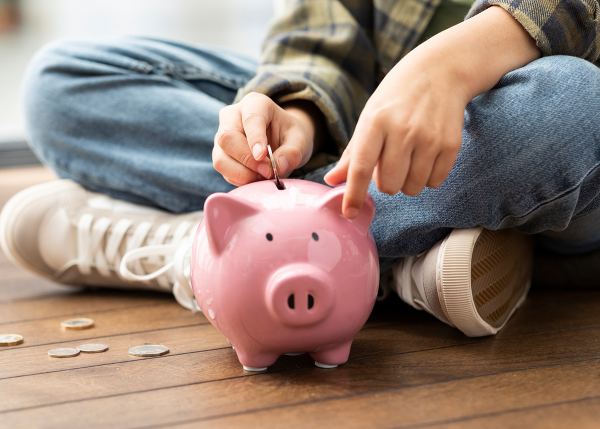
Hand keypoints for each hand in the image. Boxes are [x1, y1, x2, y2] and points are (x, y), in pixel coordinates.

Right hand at [213, 93, 318, 185]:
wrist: (281, 140)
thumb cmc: (289, 136)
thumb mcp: (300, 140)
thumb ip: (292, 153)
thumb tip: (278, 167)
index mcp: (255, 104)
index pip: (250, 118)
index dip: (255, 138)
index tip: (262, 156)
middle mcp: (232, 116)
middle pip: (226, 138)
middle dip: (247, 160)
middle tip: (268, 172)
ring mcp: (222, 137)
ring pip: (220, 158)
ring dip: (242, 173)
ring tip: (263, 176)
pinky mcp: (220, 155)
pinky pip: (224, 171)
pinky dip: (240, 179)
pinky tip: (256, 178)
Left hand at [325, 51, 467, 218]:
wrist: (441, 70)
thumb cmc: (397, 97)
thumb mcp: (369, 116)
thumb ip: (351, 153)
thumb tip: (331, 181)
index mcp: (375, 122)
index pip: (360, 167)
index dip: (353, 194)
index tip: (349, 213)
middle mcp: (402, 130)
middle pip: (388, 185)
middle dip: (386, 183)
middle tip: (390, 163)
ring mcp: (428, 138)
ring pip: (412, 188)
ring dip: (407, 182)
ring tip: (408, 159)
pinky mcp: (450, 145)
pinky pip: (434, 182)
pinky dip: (427, 177)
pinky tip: (425, 157)